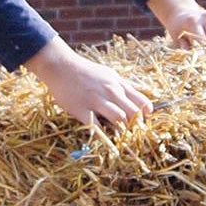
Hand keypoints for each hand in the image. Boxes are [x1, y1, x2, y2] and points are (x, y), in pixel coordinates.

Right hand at [25, 37, 152, 125]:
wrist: (61, 67)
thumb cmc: (86, 71)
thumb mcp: (109, 74)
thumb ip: (124, 85)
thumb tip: (141, 92)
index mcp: (118, 84)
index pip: (141, 103)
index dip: (145, 115)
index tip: (142, 121)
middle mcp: (110, 92)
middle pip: (133, 113)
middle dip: (135, 125)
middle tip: (131, 132)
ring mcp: (96, 101)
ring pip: (118, 119)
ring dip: (120, 129)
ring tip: (117, 134)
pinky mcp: (81, 110)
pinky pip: (96, 127)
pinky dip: (101, 136)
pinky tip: (102, 138)